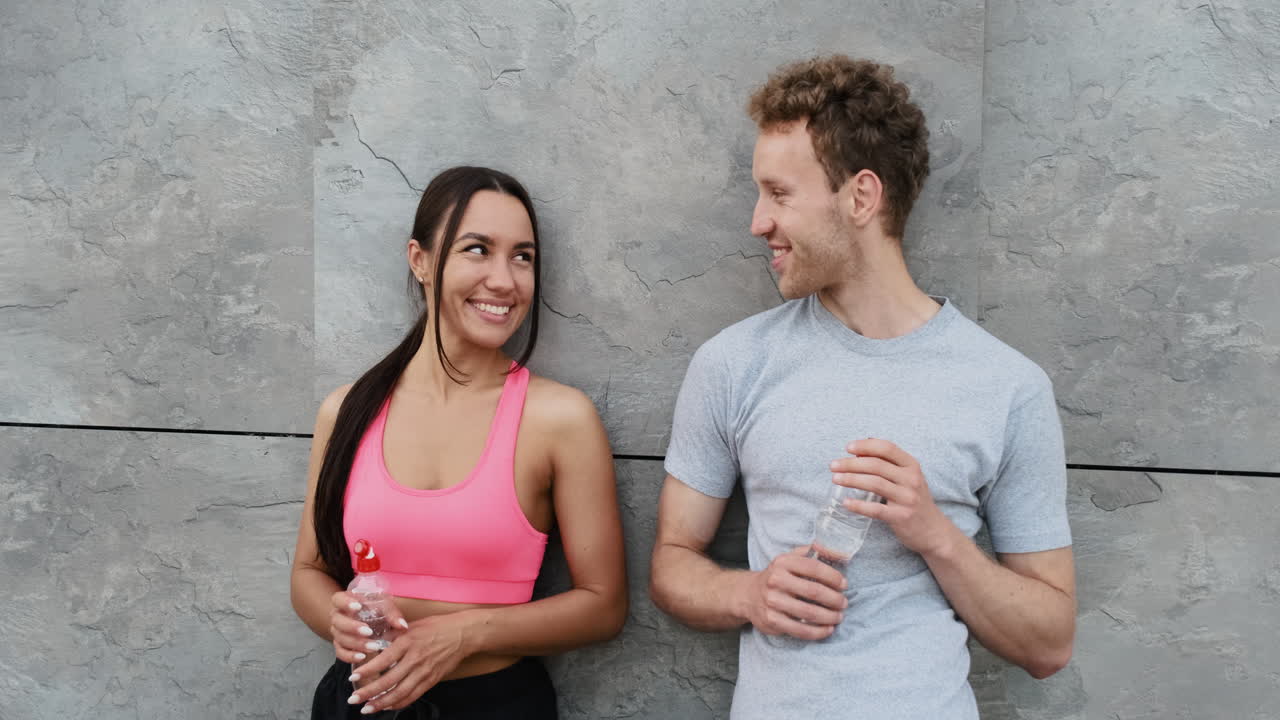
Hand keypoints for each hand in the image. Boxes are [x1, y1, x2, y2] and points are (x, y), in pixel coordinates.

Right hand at [328, 590, 407, 664]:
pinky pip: (340, 652)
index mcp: (345, 601)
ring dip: (356, 644)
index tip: (358, 607)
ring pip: (340, 638)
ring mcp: (337, 632)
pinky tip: (362, 657)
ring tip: (373, 647)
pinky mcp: (340, 645)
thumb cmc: (377, 609)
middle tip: (369, 632)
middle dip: (353, 627)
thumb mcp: (385, 607)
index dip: (346, 602)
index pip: (338, 599)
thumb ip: (392, 614)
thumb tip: (402, 625)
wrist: (370, 621)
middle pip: (338, 621)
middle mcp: (338, 616)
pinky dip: (350, 656)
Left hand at [345, 611, 476, 712]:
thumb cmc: (437, 626)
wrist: (463, 634)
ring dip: (382, 703)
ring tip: (367, 708)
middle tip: (354, 699)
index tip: (353, 676)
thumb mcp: (413, 625)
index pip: (383, 660)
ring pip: (400, 693)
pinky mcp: (432, 680)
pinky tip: (388, 706)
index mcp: (408, 642)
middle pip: (389, 681)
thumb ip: (394, 635)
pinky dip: (399, 703)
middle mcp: (415, 659)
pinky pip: (413, 696)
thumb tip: (375, 641)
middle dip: (369, 692)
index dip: (367, 670)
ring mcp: (424, 671)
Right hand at [738, 546, 846, 640]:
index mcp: (783, 562)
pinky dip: (818, 632)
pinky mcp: (772, 621)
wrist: (748, 595)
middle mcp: (776, 580)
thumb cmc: (777, 576)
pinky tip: (828, 629)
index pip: (814, 567)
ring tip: (838, 617)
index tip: (844, 584)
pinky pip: (800, 630)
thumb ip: (814, 552)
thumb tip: (842, 554)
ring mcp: (773, 602)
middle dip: (834, 599)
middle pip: (814, 592)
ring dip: (830, 617)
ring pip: (809, 613)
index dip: (833, 577)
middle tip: (843, 603)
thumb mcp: (791, 558)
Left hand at [831, 438, 956, 556]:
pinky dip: (859, 505)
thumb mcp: (909, 478)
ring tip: (835, 479)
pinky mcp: (901, 517)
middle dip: (851, 463)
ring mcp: (907, 498)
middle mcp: (911, 480)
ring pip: (874, 483)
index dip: (866, 445)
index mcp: (912, 466)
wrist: (934, 531)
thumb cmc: (915, 500)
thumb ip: (889, 463)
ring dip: (851, 480)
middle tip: (833, 466)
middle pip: (876, 465)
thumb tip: (863, 447)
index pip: (887, 448)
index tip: (847, 448)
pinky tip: (846, 502)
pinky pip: (876, 510)